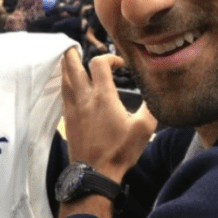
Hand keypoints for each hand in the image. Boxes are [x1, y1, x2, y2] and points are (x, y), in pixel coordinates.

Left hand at [60, 49, 157, 183]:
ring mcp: (72, 107)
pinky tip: (68, 83)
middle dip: (72, 51)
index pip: (98, 62)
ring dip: (66, 65)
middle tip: (76, 45)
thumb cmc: (119, 151)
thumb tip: (155, 93)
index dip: (109, 56)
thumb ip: (149, 107)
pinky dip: (64, 82)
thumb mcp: (143, 129)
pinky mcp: (67, 118)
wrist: (94, 173)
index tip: (119, 64)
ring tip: (70, 58)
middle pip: (71, 64)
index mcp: (103, 96)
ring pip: (64, 77)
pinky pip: (62, 92)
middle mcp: (84, 97)